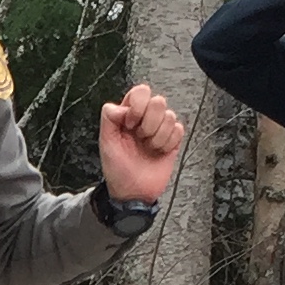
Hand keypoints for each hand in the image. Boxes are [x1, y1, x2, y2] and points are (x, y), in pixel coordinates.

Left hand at [100, 83, 184, 201]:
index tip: (130, 124)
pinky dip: (168, 143)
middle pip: (159, 101)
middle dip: (149, 123)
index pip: (140, 92)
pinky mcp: (172, 141)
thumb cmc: (118, 170)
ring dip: (158, 135)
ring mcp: (160, 129)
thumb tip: (121, 107)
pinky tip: (159, 151)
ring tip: (148, 147)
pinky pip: (179, 129)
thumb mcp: (106, 142)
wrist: (133, 192)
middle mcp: (146, 119)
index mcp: (129, 115)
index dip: (138, 106)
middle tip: (140, 137)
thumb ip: (109, 118)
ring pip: (170, 115)